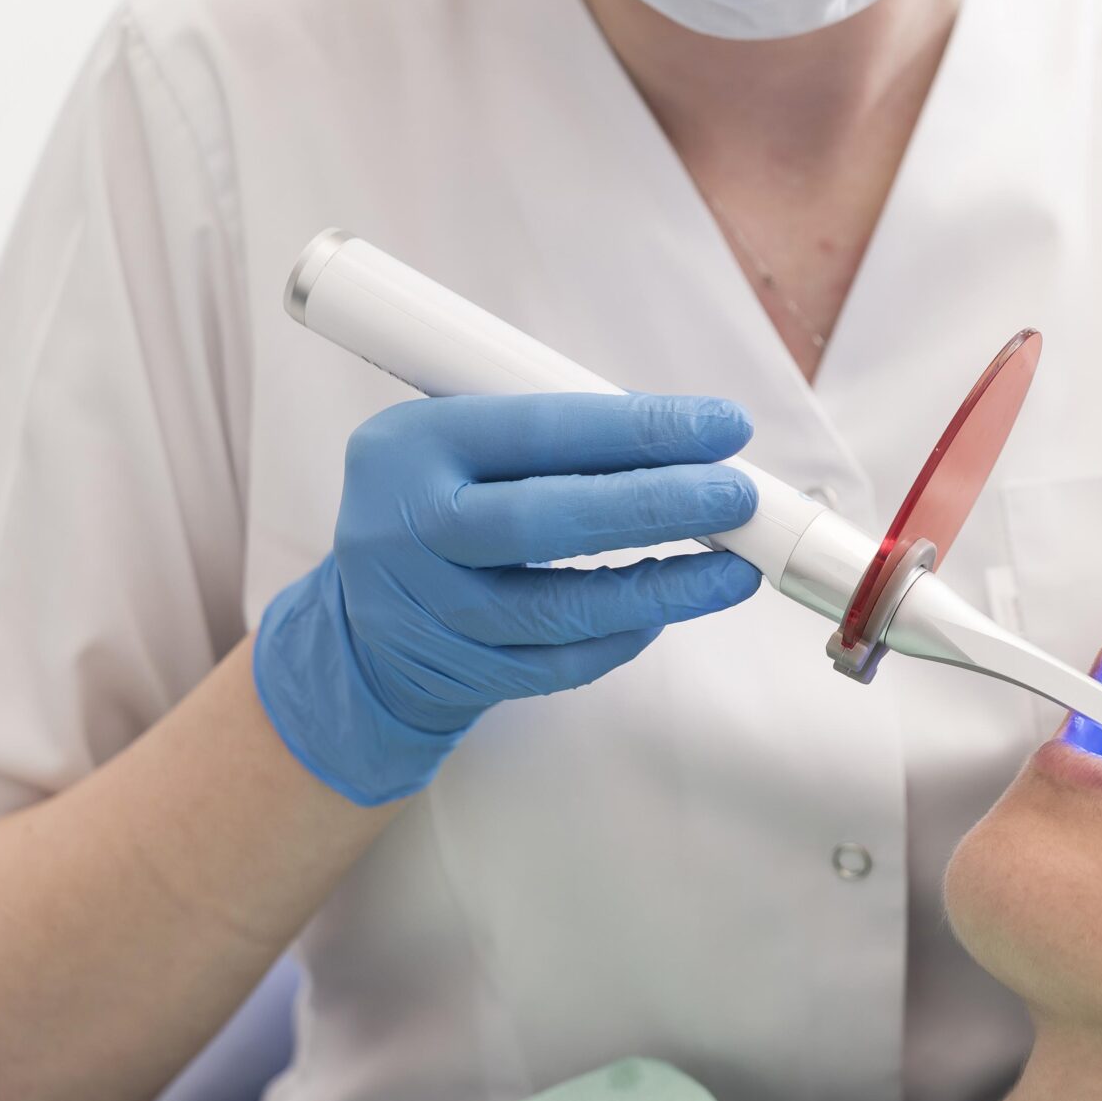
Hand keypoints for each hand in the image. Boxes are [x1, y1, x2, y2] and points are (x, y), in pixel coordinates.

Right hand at [255, 394, 763, 804]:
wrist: (365, 619)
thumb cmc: (448, 502)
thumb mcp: (470, 444)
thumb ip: (559, 437)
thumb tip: (695, 441)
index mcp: (409, 446)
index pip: (538, 429)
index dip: (639, 428)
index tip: (723, 426)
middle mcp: (405, 528)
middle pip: (542, 522)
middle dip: (654, 506)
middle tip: (736, 497)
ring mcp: (427, 612)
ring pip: (559, 609)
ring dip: (661, 588)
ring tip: (734, 569)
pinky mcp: (459, 674)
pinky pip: (560, 664)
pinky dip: (625, 636)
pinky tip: (669, 606)